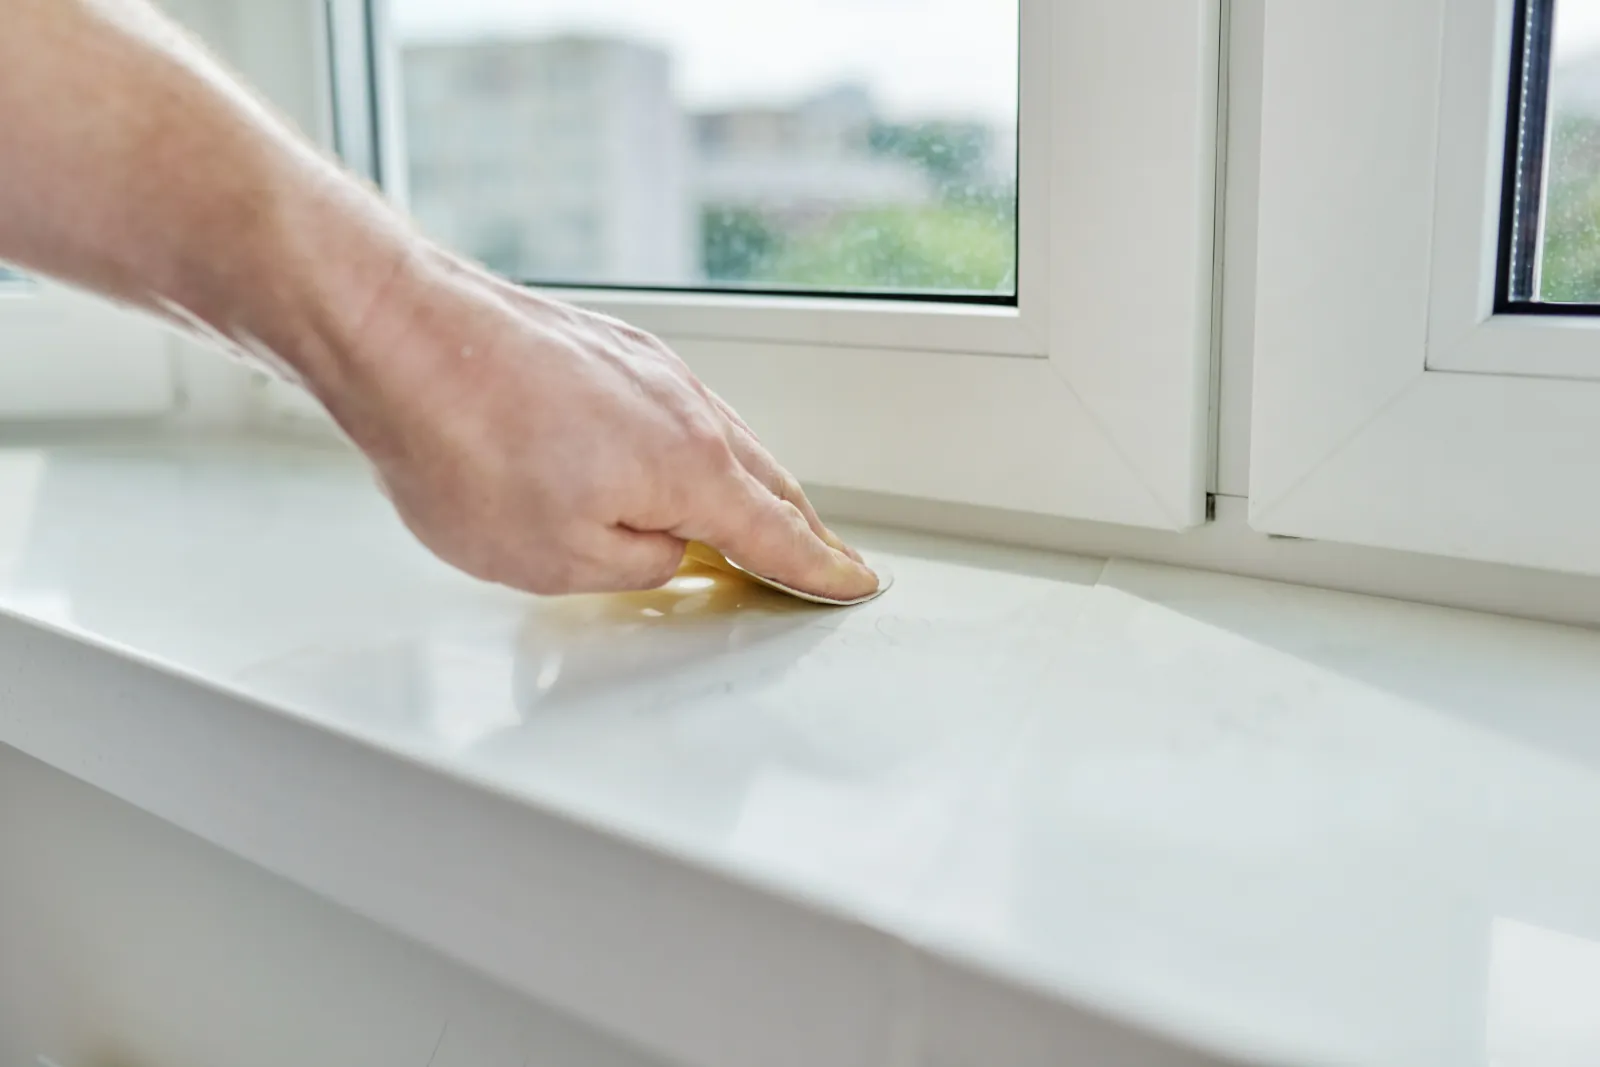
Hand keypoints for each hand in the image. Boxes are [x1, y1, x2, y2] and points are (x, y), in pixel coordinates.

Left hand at [311, 248, 878, 599]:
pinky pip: (683, 410)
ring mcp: (651, 369)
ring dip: (749, 488)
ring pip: (727, 441)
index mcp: (691, 469)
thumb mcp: (558, 559)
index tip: (854, 585)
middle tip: (818, 561)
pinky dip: (700, 449)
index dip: (822, 570)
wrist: (399, 332)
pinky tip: (675, 464)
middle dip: (799, 529)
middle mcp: (688, 408)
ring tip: (750, 524)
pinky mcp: (611, 347)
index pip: (779, 535)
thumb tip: (667, 550)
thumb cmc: (464, 444)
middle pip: (768, 483)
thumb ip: (637, 565)